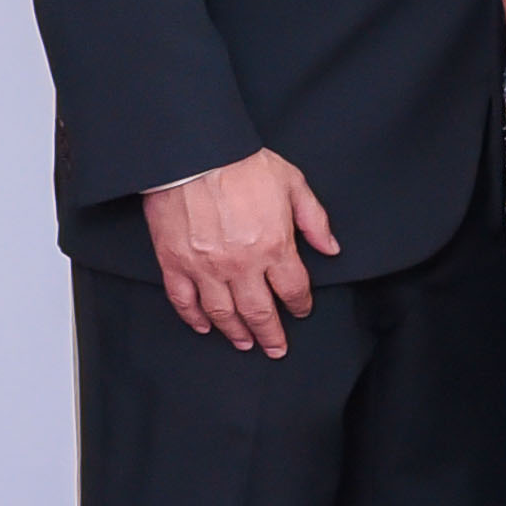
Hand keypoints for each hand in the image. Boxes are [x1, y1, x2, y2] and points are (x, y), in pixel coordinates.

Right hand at [141, 148, 334, 358]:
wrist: (192, 156)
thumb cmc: (243, 165)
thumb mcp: (294, 185)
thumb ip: (314, 220)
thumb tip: (331, 248)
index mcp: (274, 246)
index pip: (293, 289)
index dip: (300, 305)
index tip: (302, 311)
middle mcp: (241, 265)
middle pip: (259, 312)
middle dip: (271, 334)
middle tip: (276, 349)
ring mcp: (204, 268)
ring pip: (222, 313)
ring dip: (235, 332)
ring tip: (244, 343)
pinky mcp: (174, 263)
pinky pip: (183, 301)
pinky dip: (193, 318)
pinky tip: (204, 327)